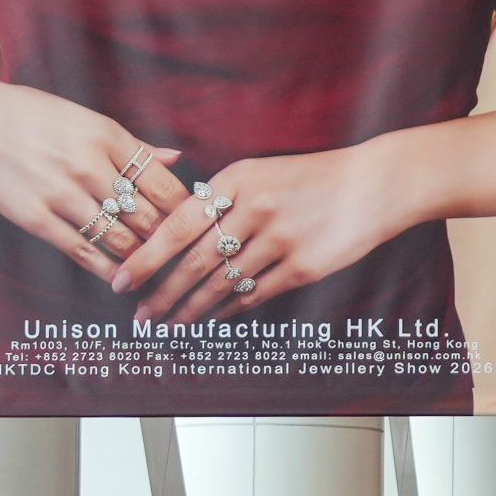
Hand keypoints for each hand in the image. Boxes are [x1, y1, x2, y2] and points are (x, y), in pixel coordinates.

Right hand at [0, 71, 187, 282]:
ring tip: (154, 267)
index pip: (164, 184)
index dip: (185, 211)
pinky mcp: (36, 217)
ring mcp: (61, 193)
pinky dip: (108, 268)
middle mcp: (88, 165)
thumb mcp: (84, 118)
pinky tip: (120, 276)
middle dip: (169, 239)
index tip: (194, 224)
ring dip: (141, 257)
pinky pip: (84, 251)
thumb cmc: (28, 115)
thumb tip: (176, 158)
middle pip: (149, 216)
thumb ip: (132, 144)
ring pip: (122, 238)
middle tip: (181, 255)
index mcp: (107, 136)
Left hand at [119, 144, 420, 323]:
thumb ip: (220, 198)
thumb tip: (175, 233)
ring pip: (222, 283)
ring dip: (191, 308)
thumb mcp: (259, 172)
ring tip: (171, 323)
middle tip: (141, 314)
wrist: (373, 185)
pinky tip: (214, 316)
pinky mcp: (304, 266)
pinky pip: (255, 293)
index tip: (122, 279)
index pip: (177, 224)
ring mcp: (281, 240)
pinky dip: (230, 308)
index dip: (146, 256)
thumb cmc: (312, 179)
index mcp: (236, 180)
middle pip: (195, 261)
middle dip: (162, 293)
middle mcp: (255, 209)